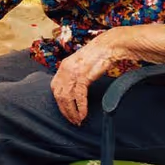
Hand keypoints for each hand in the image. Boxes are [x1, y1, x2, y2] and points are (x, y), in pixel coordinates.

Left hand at [50, 24, 164, 125]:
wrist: (110, 44)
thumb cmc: (99, 54)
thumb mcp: (82, 63)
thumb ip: (76, 73)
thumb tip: (75, 87)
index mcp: (64, 65)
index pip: (55, 87)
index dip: (59, 102)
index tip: (66, 111)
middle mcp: (65, 68)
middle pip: (59, 95)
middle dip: (65, 110)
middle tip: (72, 120)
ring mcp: (74, 72)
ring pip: (67, 97)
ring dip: (72, 112)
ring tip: (78, 120)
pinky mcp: (83, 75)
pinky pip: (79, 96)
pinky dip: (81, 107)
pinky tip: (84, 114)